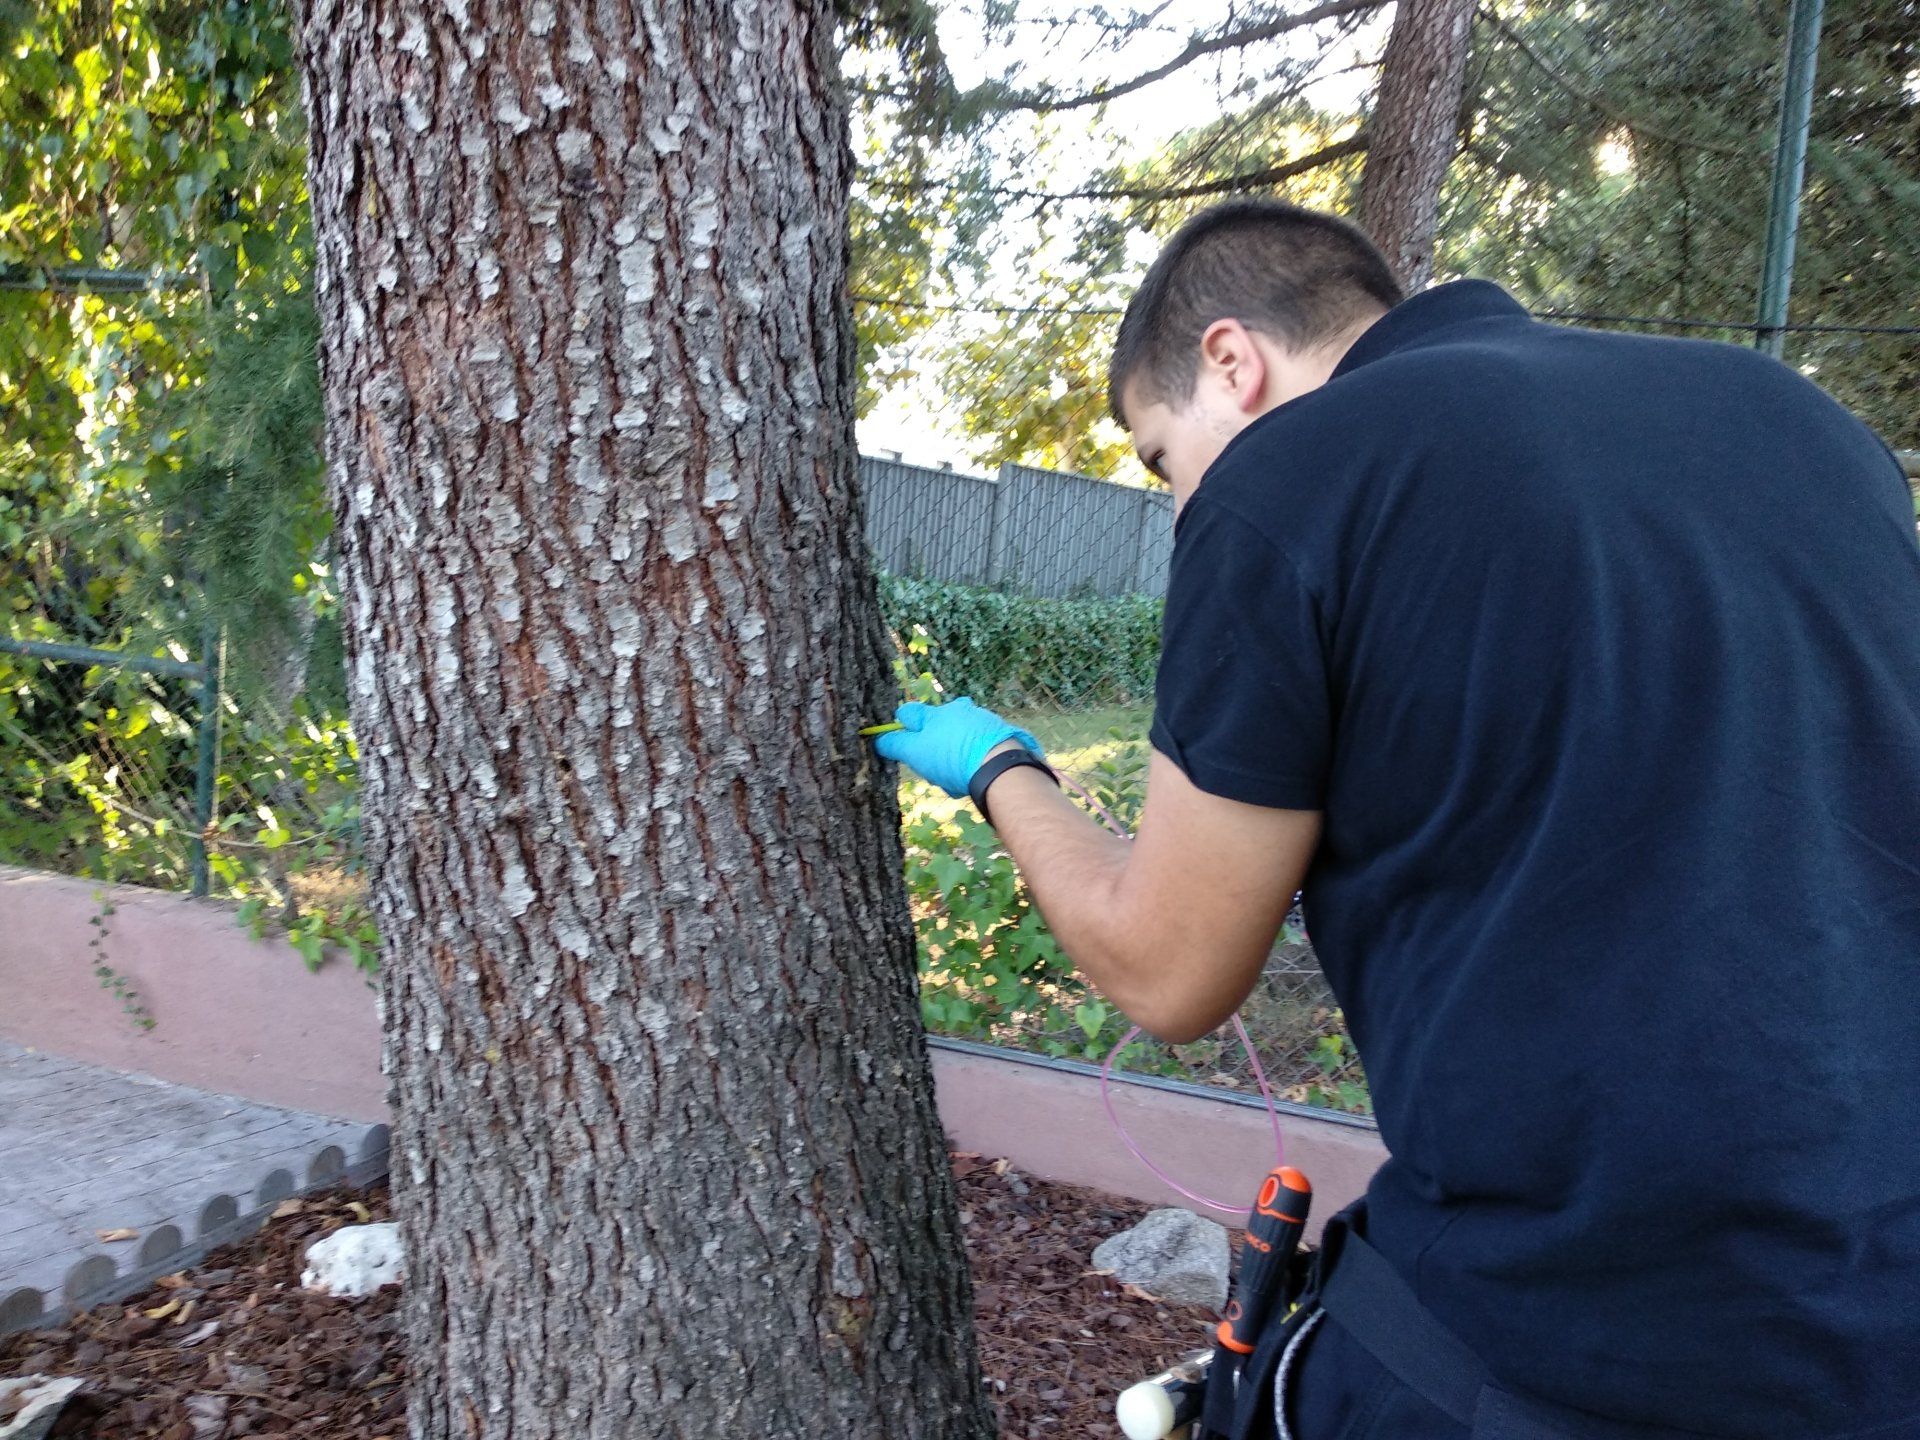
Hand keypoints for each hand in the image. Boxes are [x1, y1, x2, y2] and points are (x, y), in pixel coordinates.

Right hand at [871, 698, 1043, 797]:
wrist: (999, 766)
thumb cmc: (950, 758)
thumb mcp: (915, 753)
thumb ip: (895, 745)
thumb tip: (878, 740)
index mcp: (935, 713)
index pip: (909, 712)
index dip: (902, 728)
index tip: (902, 744)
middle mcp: (958, 710)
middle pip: (936, 728)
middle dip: (932, 748)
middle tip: (933, 769)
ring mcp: (981, 721)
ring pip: (957, 740)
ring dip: (953, 759)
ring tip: (956, 781)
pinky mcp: (1000, 735)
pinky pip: (977, 747)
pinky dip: (972, 761)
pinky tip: (973, 779)